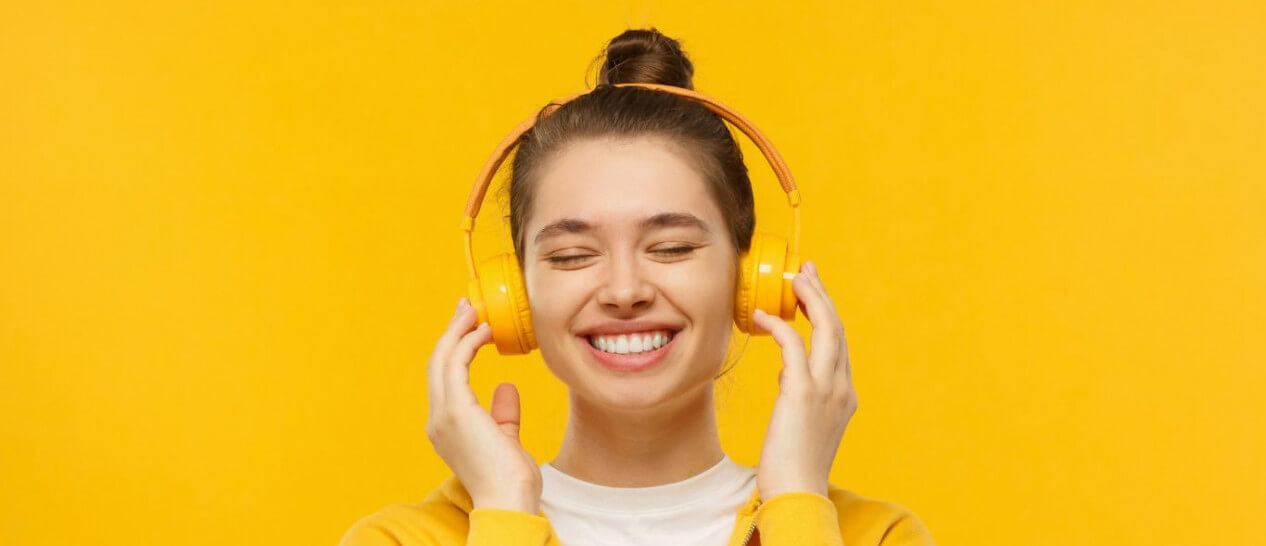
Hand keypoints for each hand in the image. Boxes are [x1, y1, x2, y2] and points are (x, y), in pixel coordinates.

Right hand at [425, 297, 542, 513]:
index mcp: (446, 426)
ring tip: (475, 310)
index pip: (445, 378)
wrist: (509, 500)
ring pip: (442, 359)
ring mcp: (443, 415)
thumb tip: (506, 387)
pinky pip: (456, 365)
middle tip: (468, 306)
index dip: (455, 348)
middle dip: (452, 331)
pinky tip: (484, 331)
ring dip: (458, 330)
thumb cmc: (510, 478)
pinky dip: (467, 343)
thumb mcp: (506, 438)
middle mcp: (438, 419)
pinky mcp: (455, 410)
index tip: (471, 326)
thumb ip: (503, 413)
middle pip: (438, 362)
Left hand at [751, 261, 856, 499]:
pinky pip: (793, 344)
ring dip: (811, 297)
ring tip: (793, 279)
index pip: (840, 344)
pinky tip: (762, 317)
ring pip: (827, 327)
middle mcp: (842, 388)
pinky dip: (779, 325)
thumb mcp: (803, 425)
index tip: (813, 293)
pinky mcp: (803, 392)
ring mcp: (827, 389)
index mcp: (845, 396)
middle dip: (823, 294)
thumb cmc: (793, 468)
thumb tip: (788, 374)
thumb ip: (802, 396)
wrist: (797, 494)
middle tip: (806, 271)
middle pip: (838, 327)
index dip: (827, 314)